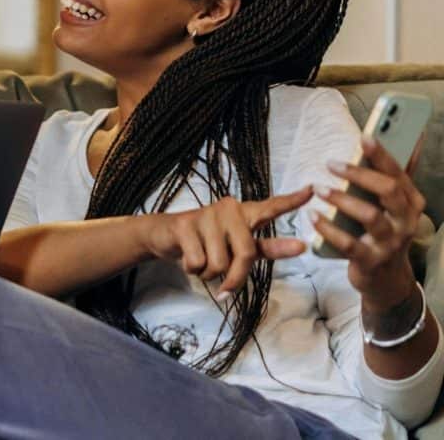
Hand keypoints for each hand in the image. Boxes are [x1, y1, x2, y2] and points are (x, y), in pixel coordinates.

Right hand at [143, 187, 311, 298]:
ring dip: (209, 273)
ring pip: (220, 264)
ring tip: (201, 260)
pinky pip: (198, 262)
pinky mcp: (185, 224)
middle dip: (234, 277)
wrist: (165, 235)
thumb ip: (268, 248)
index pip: (271, 207)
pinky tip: (187, 257)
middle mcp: (229, 209)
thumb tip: (302, 246)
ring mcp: (206, 215)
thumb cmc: (207, 242)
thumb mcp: (237, 246)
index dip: (292, 201)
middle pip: (246, 254)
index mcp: (245, 213)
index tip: (312, 190)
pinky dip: (193, 270)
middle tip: (224, 286)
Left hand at [311, 135, 425, 309]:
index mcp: (411, 203)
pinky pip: (348, 244)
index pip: (399, 173)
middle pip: (389, 190)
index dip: (382, 155)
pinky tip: (312, 216)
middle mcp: (405, 221)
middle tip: (331, 163)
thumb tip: (414, 139)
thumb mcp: (395, 206)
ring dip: (342, 199)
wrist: (386, 279)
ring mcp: (389, 243)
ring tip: (318, 188)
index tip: (364, 137)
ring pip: (370, 216)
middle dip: (360, 174)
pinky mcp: (370, 260)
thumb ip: (397, 176)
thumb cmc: (386, 232)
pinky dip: (328, 228)